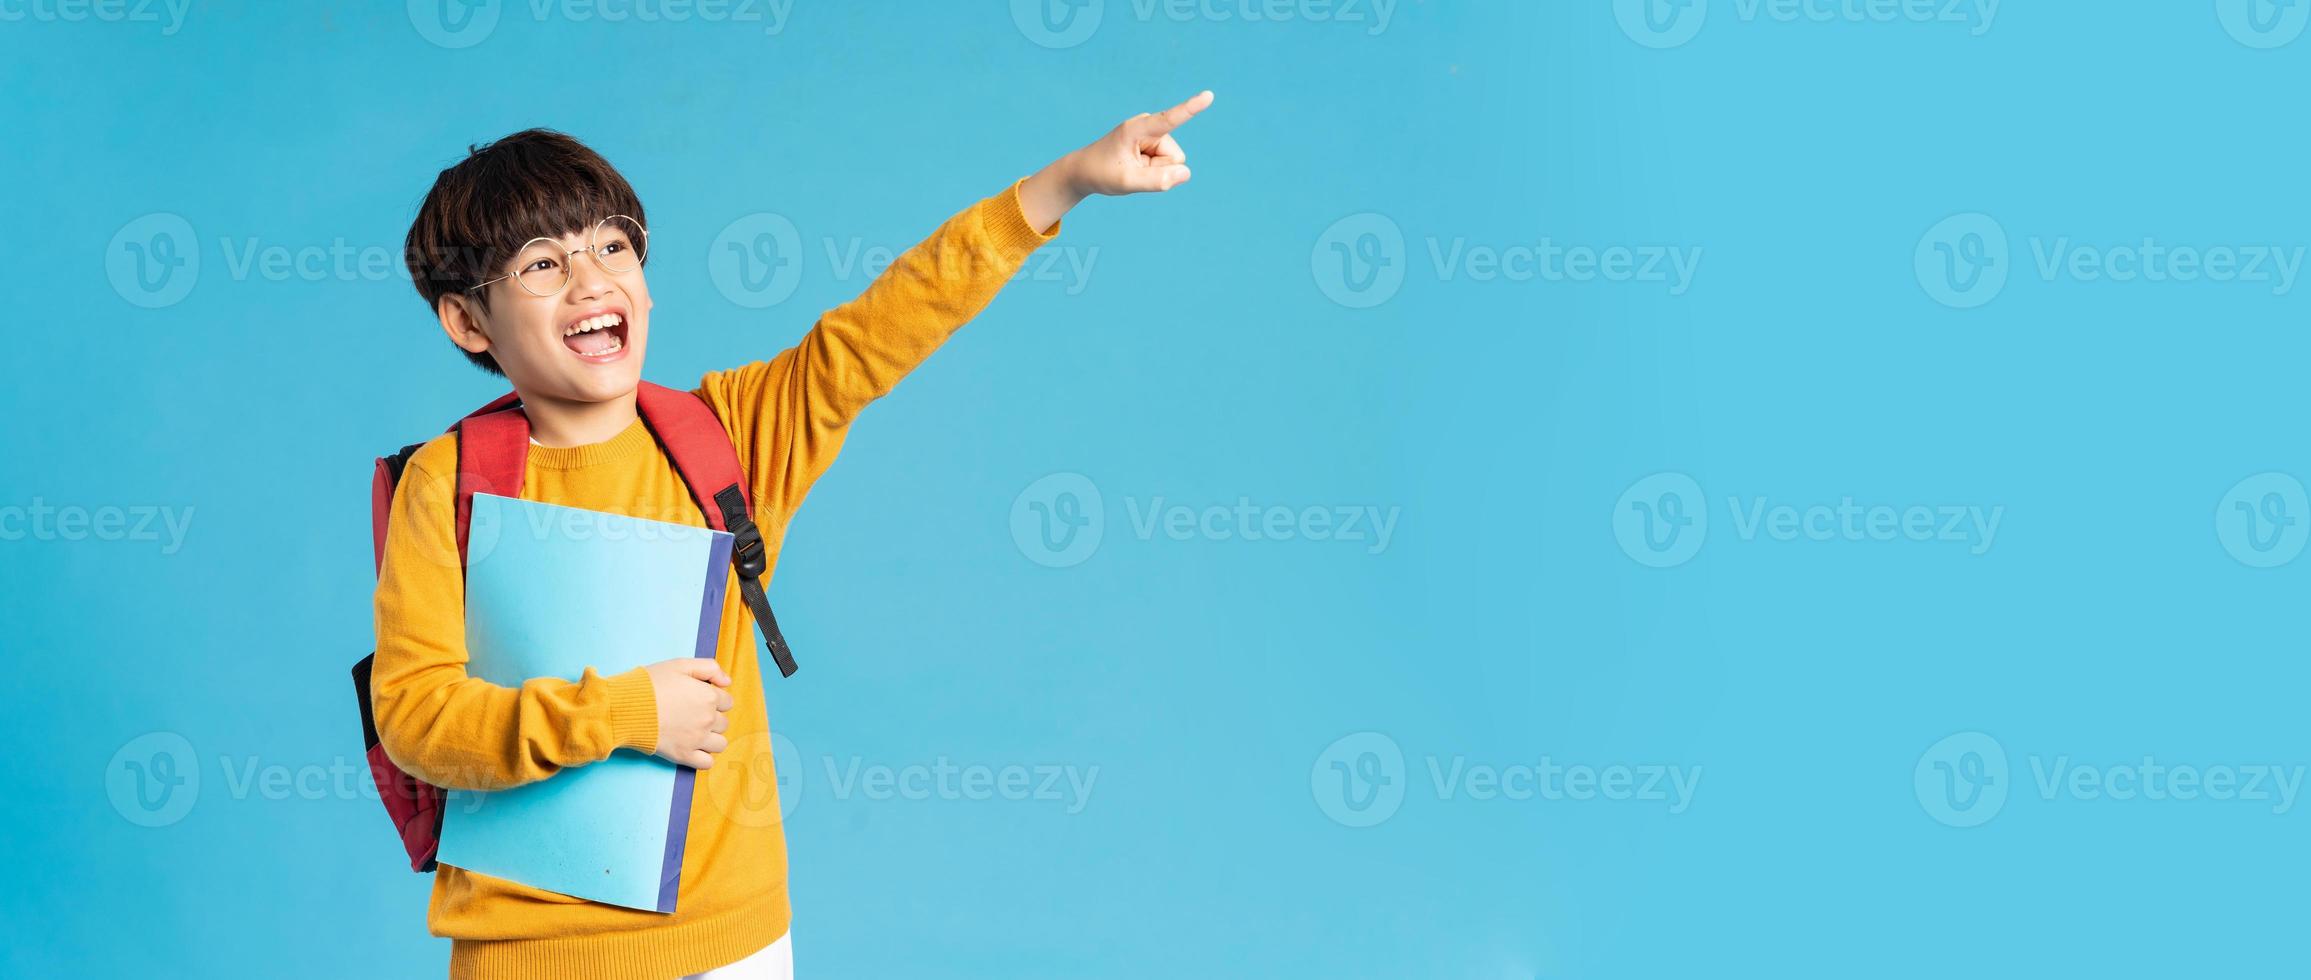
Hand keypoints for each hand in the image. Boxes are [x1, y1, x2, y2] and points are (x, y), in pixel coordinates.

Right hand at [644, 658, 732, 768]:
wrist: (626, 707)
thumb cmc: (650, 684)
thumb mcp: (680, 664)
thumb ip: (709, 668)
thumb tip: (727, 682)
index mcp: (709, 697)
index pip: (727, 702)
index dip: (713, 698)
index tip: (697, 699)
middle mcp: (708, 719)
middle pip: (723, 723)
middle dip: (711, 718)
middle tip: (691, 714)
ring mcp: (697, 739)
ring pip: (720, 744)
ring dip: (711, 738)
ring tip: (694, 732)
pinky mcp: (684, 755)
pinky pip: (707, 763)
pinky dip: (703, 757)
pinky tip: (692, 748)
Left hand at [1020, 90, 1214, 229]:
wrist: (1085, 171)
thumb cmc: (1102, 173)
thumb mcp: (1127, 182)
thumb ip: (1157, 181)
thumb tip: (1186, 174)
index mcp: (1137, 129)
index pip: (1169, 119)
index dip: (1190, 108)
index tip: (1208, 95)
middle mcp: (1149, 127)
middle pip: (1175, 158)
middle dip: (1158, 170)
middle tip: (1132, 169)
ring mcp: (1153, 135)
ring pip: (1174, 163)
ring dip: (1155, 172)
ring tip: (1132, 168)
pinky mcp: (1155, 144)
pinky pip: (1169, 166)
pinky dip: (1154, 172)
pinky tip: (1136, 167)